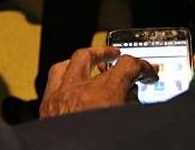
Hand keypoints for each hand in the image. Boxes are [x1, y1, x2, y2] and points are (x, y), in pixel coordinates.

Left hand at [39, 46, 157, 118]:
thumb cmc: (97, 143)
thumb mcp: (124, 124)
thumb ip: (130, 107)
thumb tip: (131, 96)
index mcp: (104, 96)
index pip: (127, 66)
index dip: (141, 66)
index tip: (147, 72)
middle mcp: (79, 90)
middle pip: (94, 57)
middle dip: (109, 55)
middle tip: (118, 57)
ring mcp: (60, 94)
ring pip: (71, 62)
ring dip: (85, 58)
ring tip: (94, 59)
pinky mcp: (47, 104)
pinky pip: (55, 76)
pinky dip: (66, 71)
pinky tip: (72, 76)